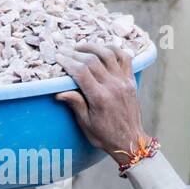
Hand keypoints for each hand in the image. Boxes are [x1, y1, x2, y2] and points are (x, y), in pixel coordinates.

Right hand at [54, 43, 148, 158]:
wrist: (130, 141)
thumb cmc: (105, 135)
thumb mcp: (86, 123)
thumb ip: (75, 104)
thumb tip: (59, 92)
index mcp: (100, 98)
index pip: (81, 71)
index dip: (67, 61)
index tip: (58, 57)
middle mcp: (113, 86)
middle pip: (92, 60)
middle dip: (75, 53)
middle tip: (64, 51)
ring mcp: (124, 81)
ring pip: (109, 54)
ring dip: (93, 47)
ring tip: (80, 47)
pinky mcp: (131, 80)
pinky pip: (125, 58)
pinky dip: (114, 49)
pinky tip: (103, 48)